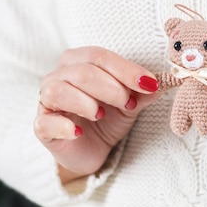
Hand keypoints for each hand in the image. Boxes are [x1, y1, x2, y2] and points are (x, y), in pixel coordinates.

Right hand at [34, 47, 160, 183]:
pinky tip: (78, 132)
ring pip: (59, 90)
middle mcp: (58, 76)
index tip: (149, 83)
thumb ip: (143, 92)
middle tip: (128, 104)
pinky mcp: (41, 127)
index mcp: (78, 62)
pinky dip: (64, 126)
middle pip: (82, 71)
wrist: (91, 151)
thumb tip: (166, 81)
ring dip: (85, 102)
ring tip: (101, 115)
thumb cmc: (107, 120)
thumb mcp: (129, 104)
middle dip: (111, 87)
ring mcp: (46, 101)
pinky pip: (45, 122)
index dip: (126, 69)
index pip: (100, 56)